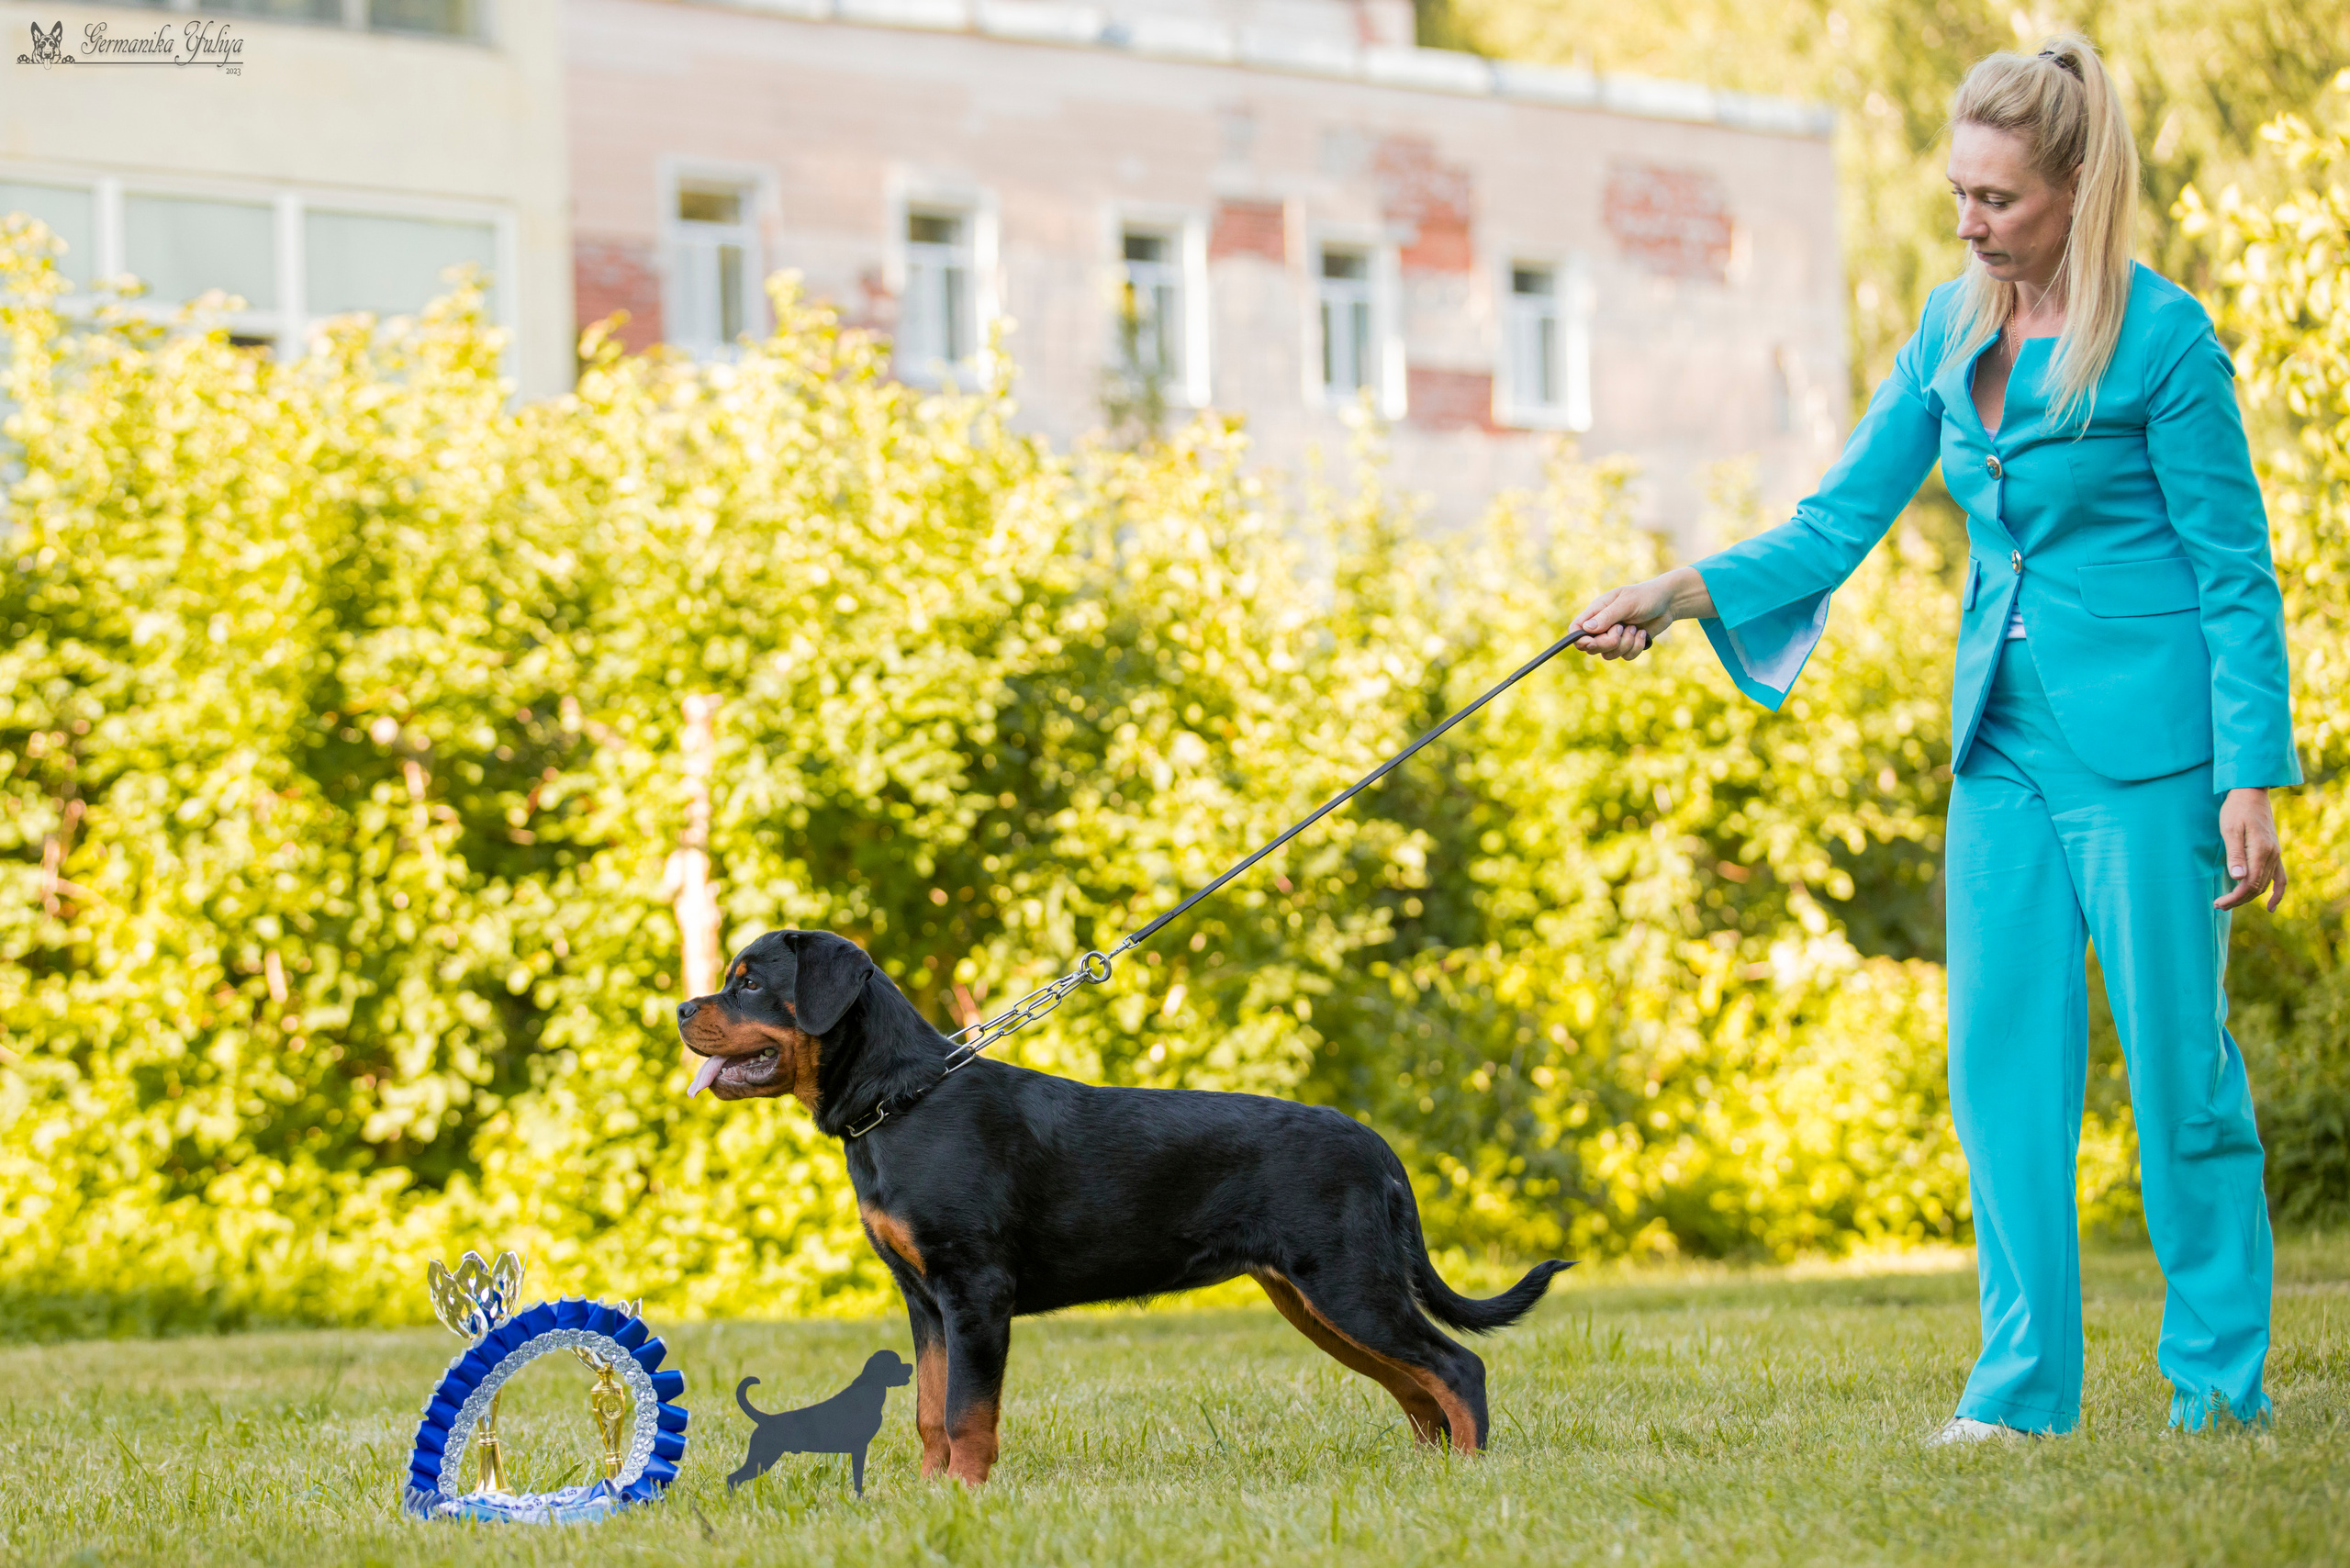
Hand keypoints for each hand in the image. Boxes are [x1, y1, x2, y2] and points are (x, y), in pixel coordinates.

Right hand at [1571, 567, 1717, 662]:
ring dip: (1625, 644)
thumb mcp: (1627, 603)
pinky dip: (1636, 647)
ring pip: (1608, 654)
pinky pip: (1625, 657)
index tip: (1591, 642)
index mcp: (1597, 611)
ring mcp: (1615, 637)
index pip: (1576, 629)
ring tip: (1635, 628)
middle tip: (1621, 629)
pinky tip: (1643, 633)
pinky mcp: (1628, 645)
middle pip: (1591, 647)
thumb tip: (1586, 629)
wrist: (1669, 602)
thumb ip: (1607, 616)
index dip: (1579, 639)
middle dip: (1608, 642)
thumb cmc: (1647, 596)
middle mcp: (1603, 626)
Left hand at [2215, 787, 2285, 911]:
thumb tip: (2239, 878)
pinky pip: (2281, 877)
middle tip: (2218, 906)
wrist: (2251, 793)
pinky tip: (2271, 906)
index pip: (2250, 884)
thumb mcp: (2230, 830)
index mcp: (2261, 851)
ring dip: (2249, 897)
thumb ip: (2235, 855)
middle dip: (2238, 900)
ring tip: (2230, 903)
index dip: (2235, 897)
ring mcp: (2276, 854)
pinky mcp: (2275, 852)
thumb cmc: (2236, 809)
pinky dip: (2277, 892)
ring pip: (2265, 884)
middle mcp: (2272, 855)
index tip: (2218, 903)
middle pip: (2257, 887)